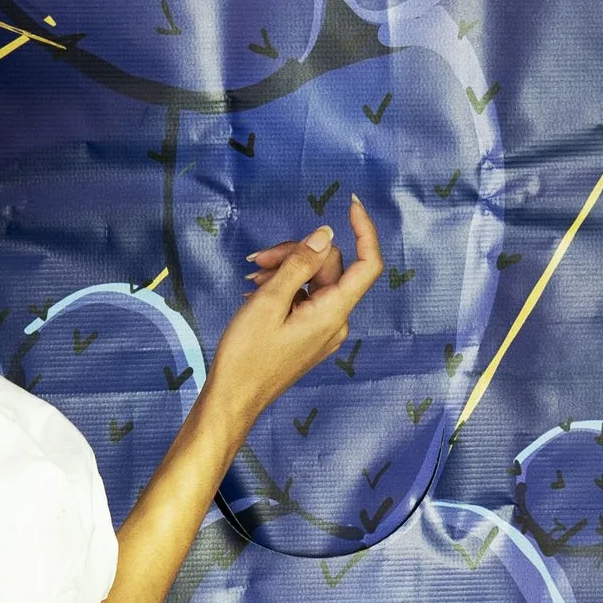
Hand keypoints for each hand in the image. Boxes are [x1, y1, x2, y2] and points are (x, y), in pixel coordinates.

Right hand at [208, 200, 385, 430]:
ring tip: (252, 279)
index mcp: (333, 313)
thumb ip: (299, 264)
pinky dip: (284, 288)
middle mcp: (336, 321)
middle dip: (296, 254)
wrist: (234, 398)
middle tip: (257, 260)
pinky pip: (306, 299)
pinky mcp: (310, 334)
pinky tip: (256, 292)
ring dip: (285, 271)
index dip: (364, 230)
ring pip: (315, 281)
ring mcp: (324, 329)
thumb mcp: (268, 302)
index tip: (349, 203)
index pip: (368, 264)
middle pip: (330, 267)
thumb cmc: (247, 355)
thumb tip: (326, 234)